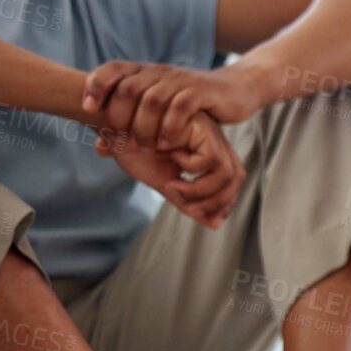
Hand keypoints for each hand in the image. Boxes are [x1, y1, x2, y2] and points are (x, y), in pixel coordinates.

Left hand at [83, 61, 268, 153]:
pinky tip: (169, 143)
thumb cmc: (193, 106)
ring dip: (144, 127)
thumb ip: (130, 126)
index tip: (87, 108)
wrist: (236, 90)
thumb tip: (101, 148)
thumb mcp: (159, 112)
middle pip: (128, 88)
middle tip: (122, 138)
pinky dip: (171, 127)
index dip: (95, 85)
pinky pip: (180, 107)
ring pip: (152, 100)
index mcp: (146, 72)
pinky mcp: (202, 92)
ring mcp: (181, 81)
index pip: (112, 69)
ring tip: (146, 147)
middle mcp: (160, 72)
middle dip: (120, 116)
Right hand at [97, 112, 246, 229]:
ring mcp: (208, 133)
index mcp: (208, 152)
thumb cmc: (136, 151)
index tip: (207, 217)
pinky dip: (193, 168)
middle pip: (237, 176)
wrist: (113, 125)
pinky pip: (210, 158)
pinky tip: (172, 159)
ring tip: (173, 187)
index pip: (233, 181)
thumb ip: (189, 202)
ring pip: (227, 172)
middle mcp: (213, 142)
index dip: (225, 202)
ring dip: (202, 189)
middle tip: (191, 209)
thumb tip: (215, 225)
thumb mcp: (166, 182)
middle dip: (218, 200)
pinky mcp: (200, 126)